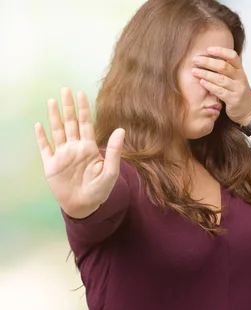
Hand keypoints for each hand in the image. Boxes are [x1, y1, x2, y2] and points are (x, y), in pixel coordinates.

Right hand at [34, 88, 125, 218]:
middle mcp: (75, 148)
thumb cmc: (100, 190)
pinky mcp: (51, 165)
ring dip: (54, 116)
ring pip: (57, 131)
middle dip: (68, 106)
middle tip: (65, 89)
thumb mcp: (110, 171)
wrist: (85, 206)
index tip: (81, 93)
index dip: (84, 109)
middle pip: (70, 122)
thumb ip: (113, 150)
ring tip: (51, 101)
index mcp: (89, 148)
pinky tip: (39, 125)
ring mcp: (62, 155)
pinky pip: (45, 148)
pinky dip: (42, 137)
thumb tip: (121, 130)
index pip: (86, 123)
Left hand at [191, 46, 250, 124]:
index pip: (233, 56)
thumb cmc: (237, 91)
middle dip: (208, 62)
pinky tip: (202, 82)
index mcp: (240, 70)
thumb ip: (225, 69)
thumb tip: (207, 57)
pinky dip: (210, 86)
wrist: (248, 110)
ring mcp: (238, 89)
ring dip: (206, 74)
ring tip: (195, 71)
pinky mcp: (233, 100)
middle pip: (224, 67)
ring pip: (221, 79)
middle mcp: (240, 78)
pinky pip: (220, 91)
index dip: (221, 51)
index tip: (208, 49)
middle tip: (195, 60)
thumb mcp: (235, 78)